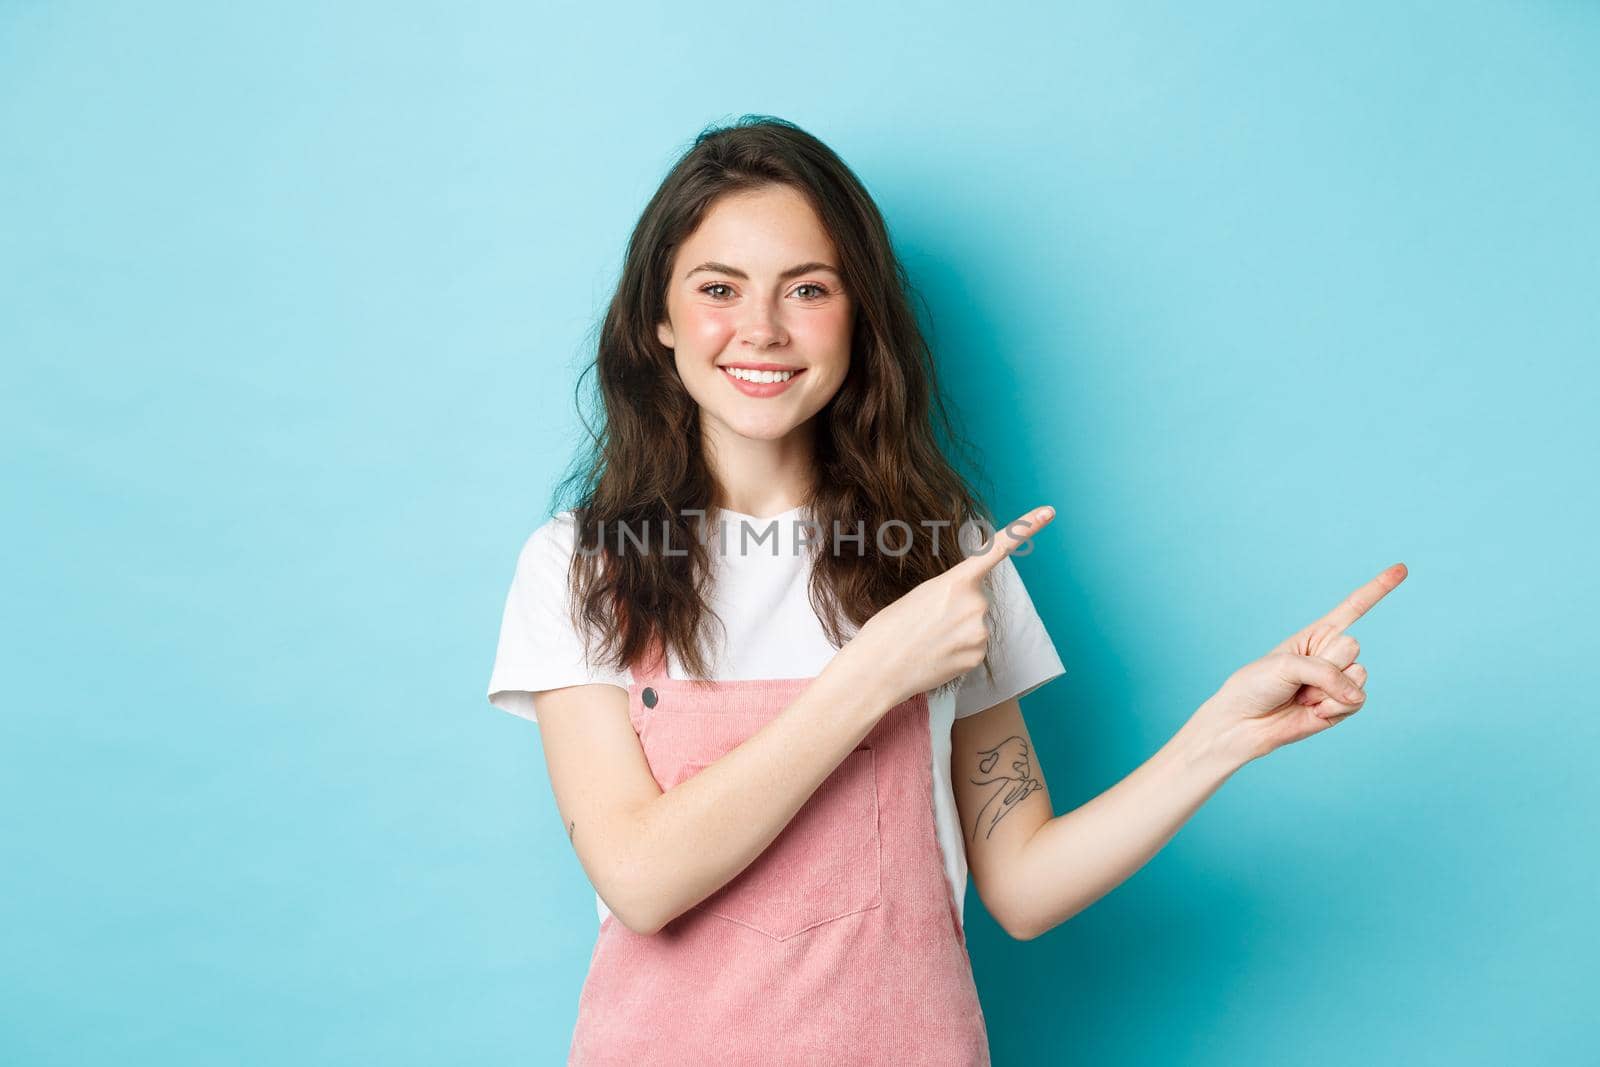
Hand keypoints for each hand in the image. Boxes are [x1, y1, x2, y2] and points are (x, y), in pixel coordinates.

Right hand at [842, 507, 1055, 708]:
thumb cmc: (889, 629)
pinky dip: (959, 652)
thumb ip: (950, 593)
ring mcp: (979, 632)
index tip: (1048, 512)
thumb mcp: (918, 596)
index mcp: (956, 581)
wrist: (879, 668)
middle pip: (978, 600)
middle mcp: (975, 603)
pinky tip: (937, 656)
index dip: (1026, 528)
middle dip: (959, 609)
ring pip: (976, 626)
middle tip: (928, 622)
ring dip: (958, 632)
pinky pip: (974, 648)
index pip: (997, 549)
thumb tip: (965, 608)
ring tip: (929, 641)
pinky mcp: (978, 656)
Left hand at [1197, 562, 1407, 763]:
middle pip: (1352, 646)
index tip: (1402, 568)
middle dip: (1325, 664)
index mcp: (1318, 633)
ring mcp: (1340, 681)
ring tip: (1301, 695)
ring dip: (1327, 689)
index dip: (1379, 588)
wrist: (1245, 721)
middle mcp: (1333, 654)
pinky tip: (1311, 710)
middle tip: (1296, 678)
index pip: (1354, 607)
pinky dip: (1333, 707)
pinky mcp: (1343, 706)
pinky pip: (1356, 701)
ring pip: (1359, 674)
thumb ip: (1328, 675)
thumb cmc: (1258, 684)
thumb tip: (1357, 696)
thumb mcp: (1287, 664)